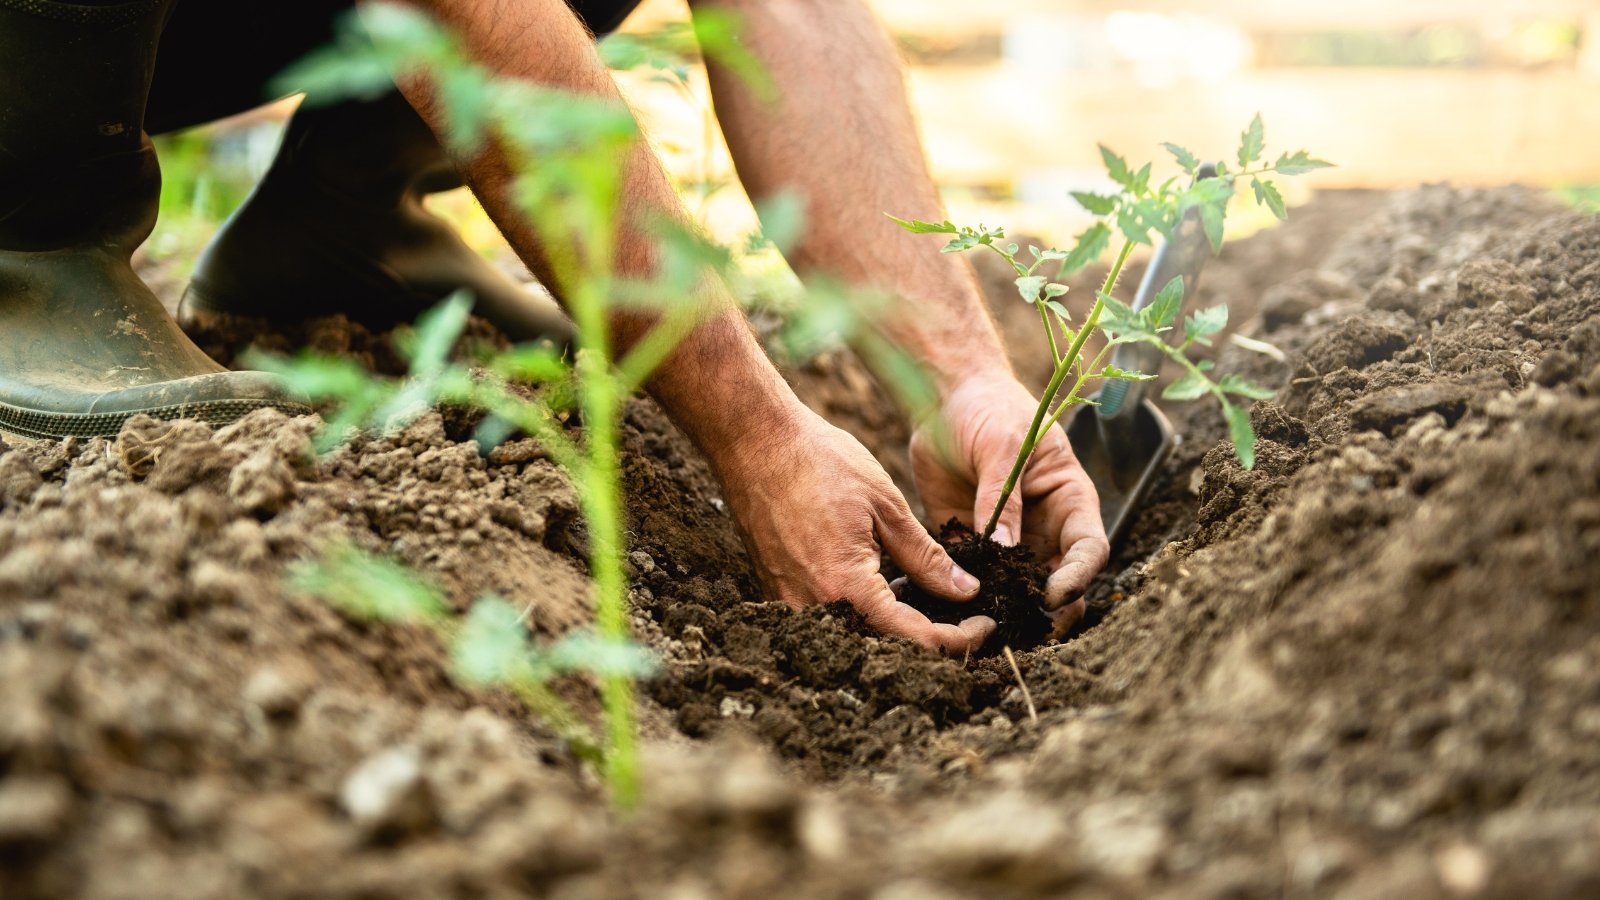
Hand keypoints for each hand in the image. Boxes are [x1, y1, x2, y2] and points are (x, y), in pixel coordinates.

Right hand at [712, 404, 995, 654]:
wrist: (754, 442)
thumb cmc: (820, 462)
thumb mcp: (887, 506)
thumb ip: (927, 558)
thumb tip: (965, 592)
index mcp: (847, 587)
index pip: (915, 638)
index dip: (959, 639)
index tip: (987, 624)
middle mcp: (814, 607)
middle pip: (886, 646)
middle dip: (932, 636)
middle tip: (965, 615)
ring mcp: (790, 603)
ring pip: (858, 635)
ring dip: (897, 623)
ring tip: (925, 591)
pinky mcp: (778, 591)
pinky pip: (831, 617)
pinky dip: (865, 608)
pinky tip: (885, 579)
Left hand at [910, 372, 1109, 630]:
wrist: (946, 397)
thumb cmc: (988, 409)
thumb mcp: (1002, 446)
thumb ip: (1002, 498)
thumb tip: (1005, 551)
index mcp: (1069, 500)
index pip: (1089, 549)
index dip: (1078, 577)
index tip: (1053, 596)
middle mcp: (1045, 528)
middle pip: (1060, 582)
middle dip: (1048, 611)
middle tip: (1024, 630)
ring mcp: (1010, 541)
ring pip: (1019, 590)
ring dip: (1007, 610)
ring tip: (986, 630)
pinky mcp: (973, 544)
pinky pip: (975, 579)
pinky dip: (965, 596)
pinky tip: (947, 611)